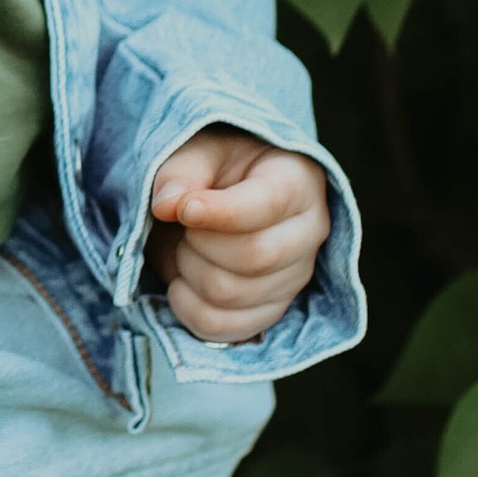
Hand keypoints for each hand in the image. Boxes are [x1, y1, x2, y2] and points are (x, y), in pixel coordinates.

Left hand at [149, 127, 328, 345]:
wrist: (219, 198)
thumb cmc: (214, 167)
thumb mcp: (195, 150)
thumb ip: (180, 171)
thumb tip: (168, 204)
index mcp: (298, 181)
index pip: (267, 206)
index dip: (218, 212)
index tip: (182, 208)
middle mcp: (309, 233)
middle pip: (252, 257)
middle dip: (199, 240)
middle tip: (185, 223)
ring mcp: (293, 279)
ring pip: (229, 294)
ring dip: (188, 268)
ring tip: (187, 244)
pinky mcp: (269, 312)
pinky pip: (219, 326)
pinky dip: (186, 305)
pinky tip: (183, 279)